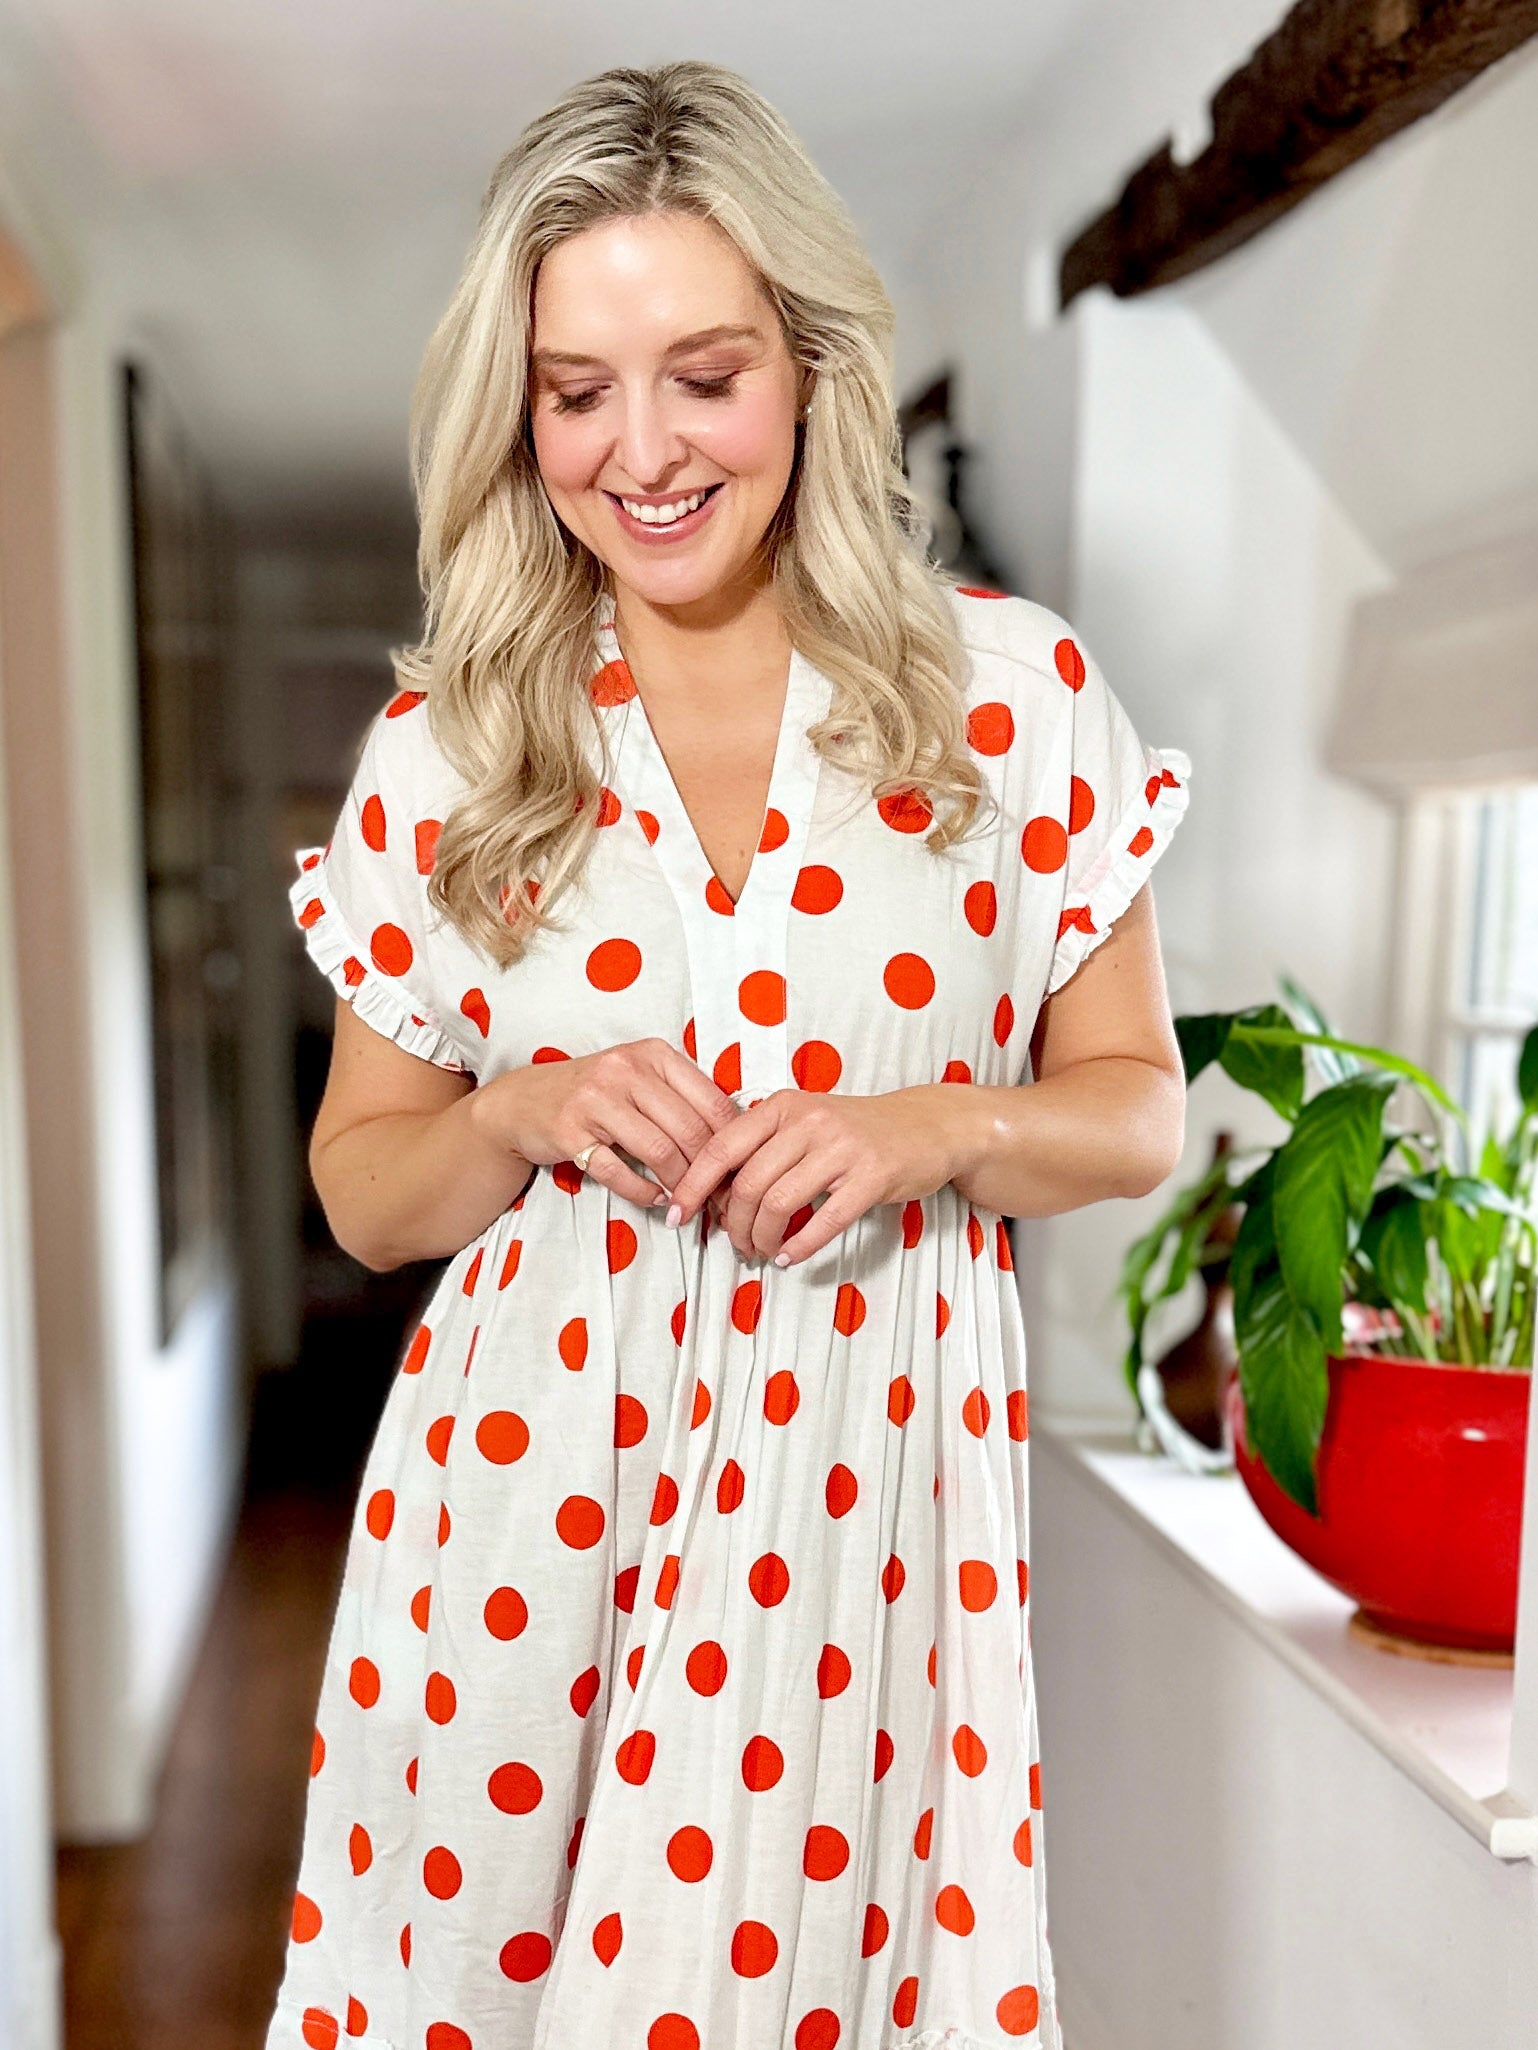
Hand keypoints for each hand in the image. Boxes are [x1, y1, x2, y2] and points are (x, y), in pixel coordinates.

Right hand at [477, 1037, 740, 1211]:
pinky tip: (655, 1200)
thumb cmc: (596, 1093)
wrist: (525, 1102)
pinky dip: (643, 1192)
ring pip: (659, 1151)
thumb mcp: (640, 1078)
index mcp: (653, 1054)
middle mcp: (625, 1069)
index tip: (737, 1169)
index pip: (711, 1100)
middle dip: (707, 1171)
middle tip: (715, 1196)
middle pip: (689, 1129)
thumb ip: (683, 1098)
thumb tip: (737, 1139)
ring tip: (686, 1202)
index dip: (731, 1141)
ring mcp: (595, 1100)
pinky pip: (618, 1172)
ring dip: (679, 1185)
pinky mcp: (571, 1132)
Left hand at [664, 1086, 976, 1263]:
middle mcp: (809, 1121)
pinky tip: (790, 1255)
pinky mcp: (872, 1176)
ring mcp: (842, 1148)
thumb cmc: (857, 1130)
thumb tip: (713, 1190)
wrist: (926, 1126)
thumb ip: (763, 1145)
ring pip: (779, 1204)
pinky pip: (824, 1221)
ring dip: (762, 1238)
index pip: (721, 1146)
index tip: (678, 1213)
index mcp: (785, 1106)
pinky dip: (800, 1246)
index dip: (693, 1184)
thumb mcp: (805, 1121)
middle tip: (736, 1243)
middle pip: (747, 1184)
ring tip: (763, 1251)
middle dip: (733, 1225)